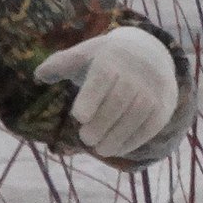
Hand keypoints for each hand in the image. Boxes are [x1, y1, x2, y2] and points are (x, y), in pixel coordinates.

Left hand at [35, 27, 181, 158]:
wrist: (150, 53)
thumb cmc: (107, 59)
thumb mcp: (85, 55)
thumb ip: (61, 64)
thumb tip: (39, 75)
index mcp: (112, 57)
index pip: (103, 78)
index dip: (91, 98)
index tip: (79, 116)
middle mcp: (136, 72)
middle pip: (118, 101)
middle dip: (101, 124)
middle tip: (86, 138)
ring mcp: (153, 89)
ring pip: (135, 116)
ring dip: (116, 137)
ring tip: (100, 149)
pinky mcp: (163, 105)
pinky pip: (149, 126)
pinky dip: (132, 141)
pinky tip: (117, 148)